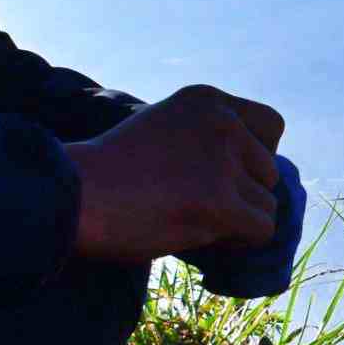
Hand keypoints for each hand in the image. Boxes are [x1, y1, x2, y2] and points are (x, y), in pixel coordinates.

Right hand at [65, 85, 285, 262]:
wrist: (71, 197)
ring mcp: (222, 161)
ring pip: (267, 204)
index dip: (255, 158)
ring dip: (237, 222)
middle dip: (242, 195)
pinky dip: (239, 244)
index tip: (226, 178)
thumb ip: (205, 142)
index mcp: (207, 100)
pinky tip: (204, 240)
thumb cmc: (107, 174)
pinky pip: (261, 230)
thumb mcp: (162, 132)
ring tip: (194, 224)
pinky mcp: (219, 201)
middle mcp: (222, 122)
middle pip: (270, 171)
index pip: (272, 125)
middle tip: (201, 209)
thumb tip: (255, 184)